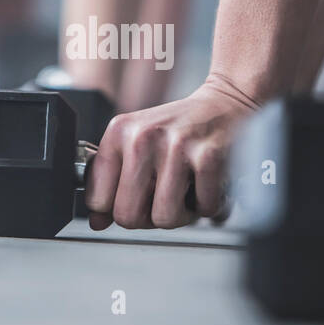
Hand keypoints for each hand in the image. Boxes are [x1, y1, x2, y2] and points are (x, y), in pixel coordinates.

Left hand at [84, 74, 260, 229]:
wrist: (227, 102)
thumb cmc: (181, 128)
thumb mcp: (137, 143)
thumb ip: (114, 181)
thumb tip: (96, 222)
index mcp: (118, 132)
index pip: (97, 200)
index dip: (118, 210)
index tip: (134, 201)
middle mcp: (142, 137)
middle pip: (128, 216)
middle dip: (150, 218)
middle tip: (164, 200)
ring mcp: (175, 146)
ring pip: (165, 218)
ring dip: (182, 214)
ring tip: (187, 192)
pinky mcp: (208, 156)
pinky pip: (203, 209)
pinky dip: (210, 205)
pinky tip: (207, 185)